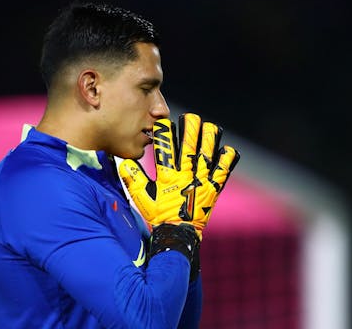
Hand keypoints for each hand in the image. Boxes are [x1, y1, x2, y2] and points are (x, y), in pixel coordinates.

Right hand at [119, 113, 239, 239]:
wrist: (178, 234)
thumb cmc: (159, 216)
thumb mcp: (142, 199)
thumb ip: (134, 180)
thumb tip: (124, 162)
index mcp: (168, 177)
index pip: (165, 149)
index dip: (164, 133)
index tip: (163, 121)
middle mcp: (186, 176)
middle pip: (189, 147)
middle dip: (190, 129)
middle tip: (191, 117)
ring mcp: (201, 182)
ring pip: (207, 155)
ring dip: (210, 140)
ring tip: (211, 126)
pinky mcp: (213, 190)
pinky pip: (222, 172)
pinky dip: (226, 161)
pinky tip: (228, 149)